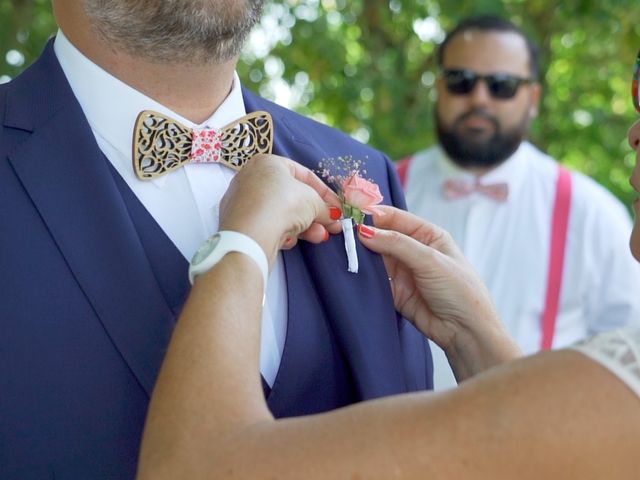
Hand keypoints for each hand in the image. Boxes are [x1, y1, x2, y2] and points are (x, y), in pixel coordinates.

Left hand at [219, 154, 341, 263]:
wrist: (250, 234)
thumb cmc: (283, 204)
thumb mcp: (313, 202)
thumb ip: (325, 208)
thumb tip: (332, 216)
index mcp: (269, 163)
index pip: (303, 175)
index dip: (325, 193)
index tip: (338, 208)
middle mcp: (252, 178)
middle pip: (292, 197)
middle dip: (315, 214)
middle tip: (331, 226)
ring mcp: (244, 201)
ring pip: (281, 213)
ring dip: (303, 226)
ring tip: (319, 237)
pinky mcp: (239, 223)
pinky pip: (267, 225)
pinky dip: (281, 233)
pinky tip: (288, 241)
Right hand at [358, 206, 519, 378]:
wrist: (465, 332)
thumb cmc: (460, 291)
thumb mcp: (430, 260)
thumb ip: (397, 244)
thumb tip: (365, 232)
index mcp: (428, 235)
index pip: (396, 218)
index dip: (374, 215)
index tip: (352, 216)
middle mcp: (414, 250)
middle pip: (382, 236)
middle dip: (363, 236)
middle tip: (342, 235)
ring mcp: (403, 271)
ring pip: (375, 258)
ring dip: (361, 256)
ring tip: (342, 252)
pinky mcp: (394, 292)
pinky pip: (374, 280)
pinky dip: (362, 276)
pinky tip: (351, 271)